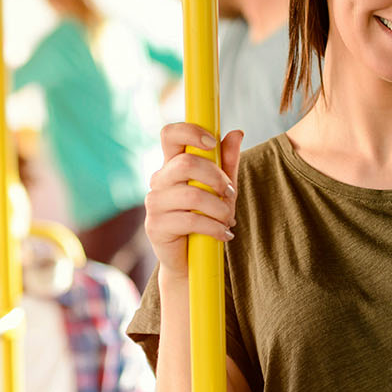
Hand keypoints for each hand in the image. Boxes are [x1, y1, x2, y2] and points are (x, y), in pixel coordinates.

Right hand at [145, 123, 242, 275]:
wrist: (190, 260)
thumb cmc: (205, 217)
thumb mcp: (221, 188)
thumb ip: (227, 162)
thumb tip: (237, 132)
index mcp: (172, 165)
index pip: (170, 134)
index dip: (190, 132)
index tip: (212, 143)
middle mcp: (158, 180)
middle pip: (186, 164)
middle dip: (217, 178)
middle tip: (230, 194)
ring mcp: (154, 202)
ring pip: (192, 195)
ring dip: (219, 208)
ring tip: (228, 219)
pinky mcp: (155, 226)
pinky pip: (190, 220)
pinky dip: (214, 227)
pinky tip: (223, 234)